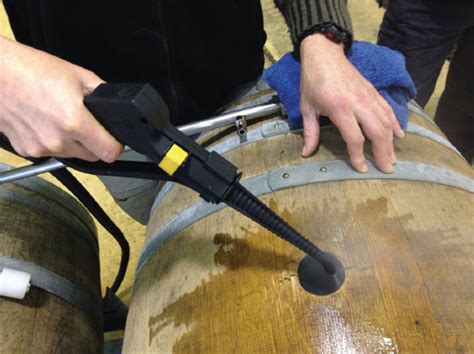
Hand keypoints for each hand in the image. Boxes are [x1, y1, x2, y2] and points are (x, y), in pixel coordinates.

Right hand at [0, 36, 122, 161]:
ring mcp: (40, 148)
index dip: (116, 145)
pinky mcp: (27, 150)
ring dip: (74, 143)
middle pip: (92, 156)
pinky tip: (46, 122)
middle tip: (87, 123)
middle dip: (95, 143)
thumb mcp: (79, 75)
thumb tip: (117, 107)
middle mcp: (57, 140)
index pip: (109, 153)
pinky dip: (54, 142)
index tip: (114, 139)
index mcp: (74, 122)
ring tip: (62, 118)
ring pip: (73, 155)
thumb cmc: (30, 69)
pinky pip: (52, 152)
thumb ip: (102, 95)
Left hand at [299, 34, 403, 172]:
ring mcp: (368, 96)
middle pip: (377, 132)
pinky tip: (399, 135)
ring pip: (386, 121)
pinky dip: (395, 123)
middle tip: (387, 169)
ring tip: (393, 158)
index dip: (358, 155)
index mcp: (340, 108)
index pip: (355, 138)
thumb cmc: (312, 81)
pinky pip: (388, 109)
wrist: (324, 54)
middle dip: (383, 152)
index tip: (361, 168)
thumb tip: (306, 153)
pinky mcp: (373, 91)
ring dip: (391, 141)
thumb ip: (310, 132)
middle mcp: (358, 103)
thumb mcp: (307, 107)